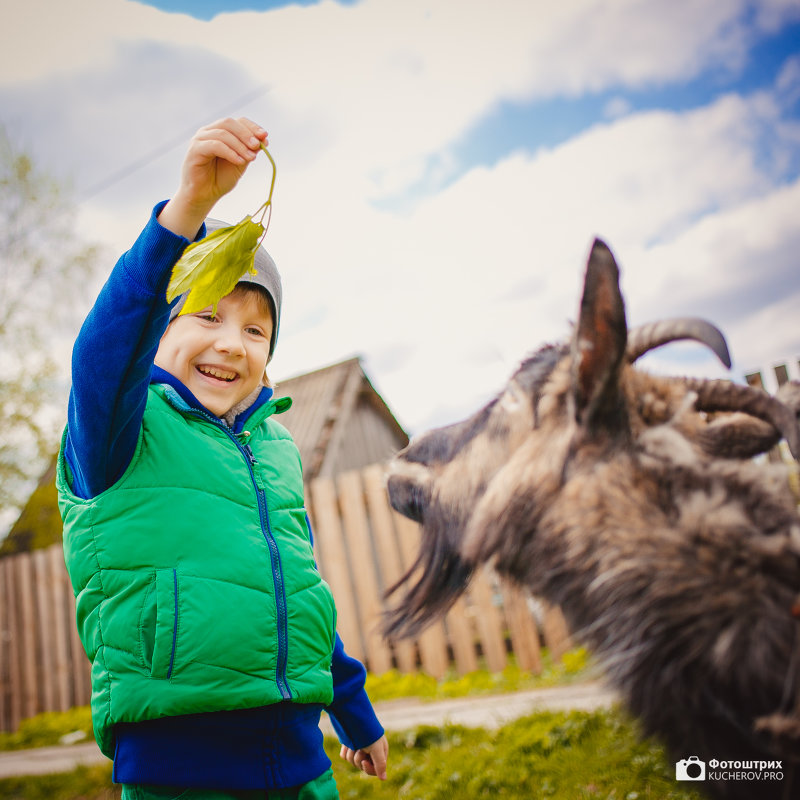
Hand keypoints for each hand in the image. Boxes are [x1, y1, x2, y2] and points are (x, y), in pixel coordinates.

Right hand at [158, 117, 267, 239]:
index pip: (237, 122)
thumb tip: (264, 139)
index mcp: (220, 132)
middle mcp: (208, 132)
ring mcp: (200, 139)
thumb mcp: (240, 163)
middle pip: (229, 123)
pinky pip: (215, 145)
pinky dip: (230, 152)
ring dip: (240, 145)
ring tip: (251, 158)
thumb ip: (249, 150)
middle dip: (246, 134)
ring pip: (223, 133)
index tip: (265, 136)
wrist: (204, 195)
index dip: (252, 127)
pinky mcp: (195, 149)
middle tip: (258, 145)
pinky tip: (239, 161)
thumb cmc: (220, 178)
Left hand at [339, 734, 387, 780]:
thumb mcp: (376, 748)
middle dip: (358, 758)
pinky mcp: (349, 745)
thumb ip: (380, 764)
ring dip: (351, 753)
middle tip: (360, 748)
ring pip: (352, 761)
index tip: (363, 762)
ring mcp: (358, 748)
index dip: (368, 768)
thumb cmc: (368, 732)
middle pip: (361, 766)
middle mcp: (369, 751)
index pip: (374, 770)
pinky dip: (345, 750)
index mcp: (379, 752)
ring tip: (353, 743)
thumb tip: (384, 778)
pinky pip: (344, 756)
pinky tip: (347, 742)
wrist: (352, 717)